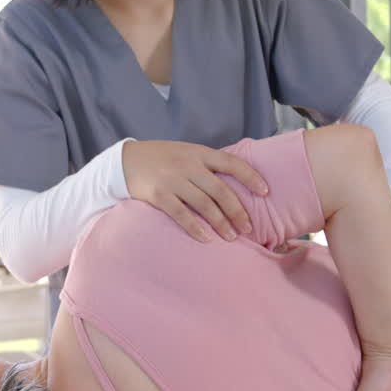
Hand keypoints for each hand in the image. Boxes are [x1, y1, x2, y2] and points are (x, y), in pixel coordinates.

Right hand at [122, 140, 268, 242]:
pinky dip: (195, 227)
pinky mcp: (158, 194)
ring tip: (232, 237)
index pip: (231, 162)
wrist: (125, 161)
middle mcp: (188, 165)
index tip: (265, 192)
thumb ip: (207, 164)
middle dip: (237, 210)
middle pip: (220, 190)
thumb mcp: (186, 152)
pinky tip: (207, 238)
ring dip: (220, 222)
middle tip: (248, 228)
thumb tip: (237, 183)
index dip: (250, 177)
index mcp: (199, 153)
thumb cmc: (162, 159)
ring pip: (203, 204)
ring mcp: (172, 180)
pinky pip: (181, 214)